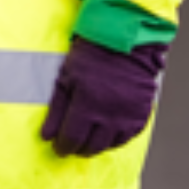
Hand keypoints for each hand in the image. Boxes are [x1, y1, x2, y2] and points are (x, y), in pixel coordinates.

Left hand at [40, 37, 167, 157]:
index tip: (59, 146)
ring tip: (89, 136)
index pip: (72, 139)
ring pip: (109, 146)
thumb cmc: (90, 55)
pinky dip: (115, 139)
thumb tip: (46, 136)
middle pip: (90, 147)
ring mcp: (127, 116)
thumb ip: (56, 109)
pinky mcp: (141, 114)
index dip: (62, 146)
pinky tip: (107, 131)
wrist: (123, 41)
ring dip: (96, 145)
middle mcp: (109, 115)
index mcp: (87, 104)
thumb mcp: (66, 77)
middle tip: (73, 141)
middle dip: (78, 148)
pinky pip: (127, 138)